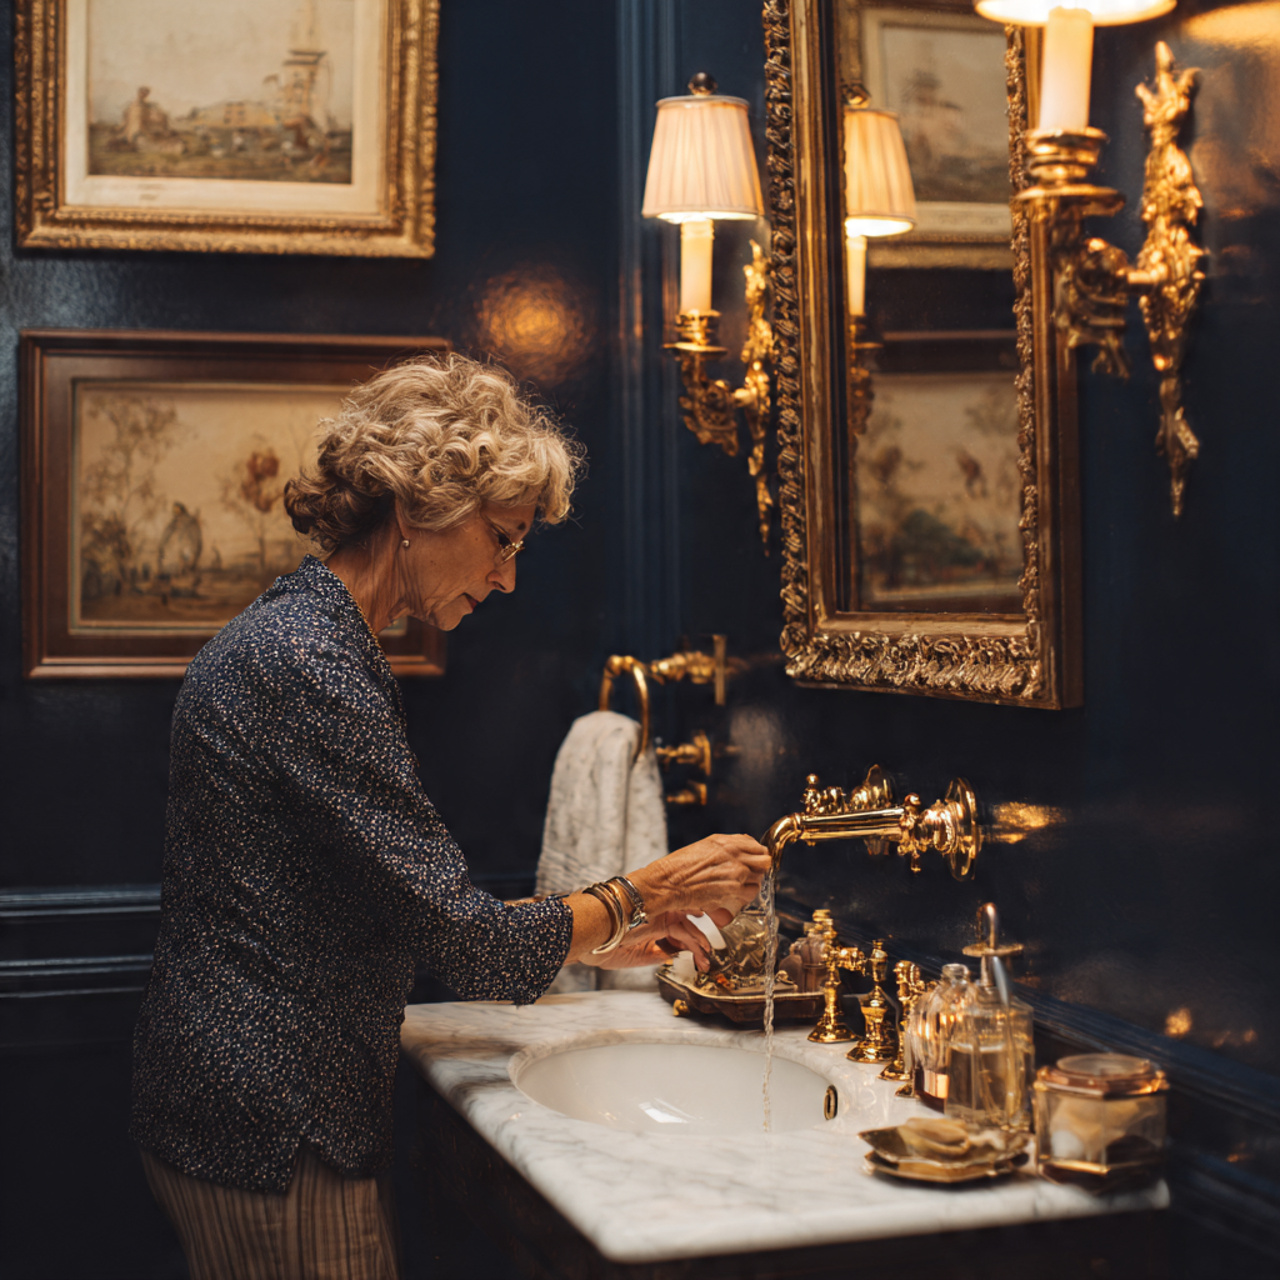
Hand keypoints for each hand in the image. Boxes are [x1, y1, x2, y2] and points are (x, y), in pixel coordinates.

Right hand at [591, 910, 732, 971]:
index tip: (701, 951)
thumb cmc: (606, 946)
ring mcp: (660, 913)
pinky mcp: (660, 917)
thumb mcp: (639, 955)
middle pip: (686, 921)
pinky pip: (683, 928)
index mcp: (652, 921)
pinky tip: (701, 952)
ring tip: (706, 958)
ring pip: (688, 925)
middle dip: (699, 938)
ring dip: (700, 942)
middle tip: (709, 954)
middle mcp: (658, 914)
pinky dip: (694, 941)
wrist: (592, 940)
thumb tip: (677, 956)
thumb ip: (659, 953)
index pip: (677, 925)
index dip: (690, 938)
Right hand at [627, 834, 769, 919]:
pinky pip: (751, 892)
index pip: (755, 844)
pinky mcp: (733, 890)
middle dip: (758, 867)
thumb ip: (724, 848)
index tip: (752, 860)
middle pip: (764, 859)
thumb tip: (739, 851)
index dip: (755, 854)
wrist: (666, 883)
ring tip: (737, 886)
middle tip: (749, 873)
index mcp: (724, 841)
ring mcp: (736, 872)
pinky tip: (734, 894)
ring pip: (760, 877)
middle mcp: (733, 854)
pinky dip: (745, 895)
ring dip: (751, 882)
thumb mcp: (702, 848)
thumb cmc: (677, 867)